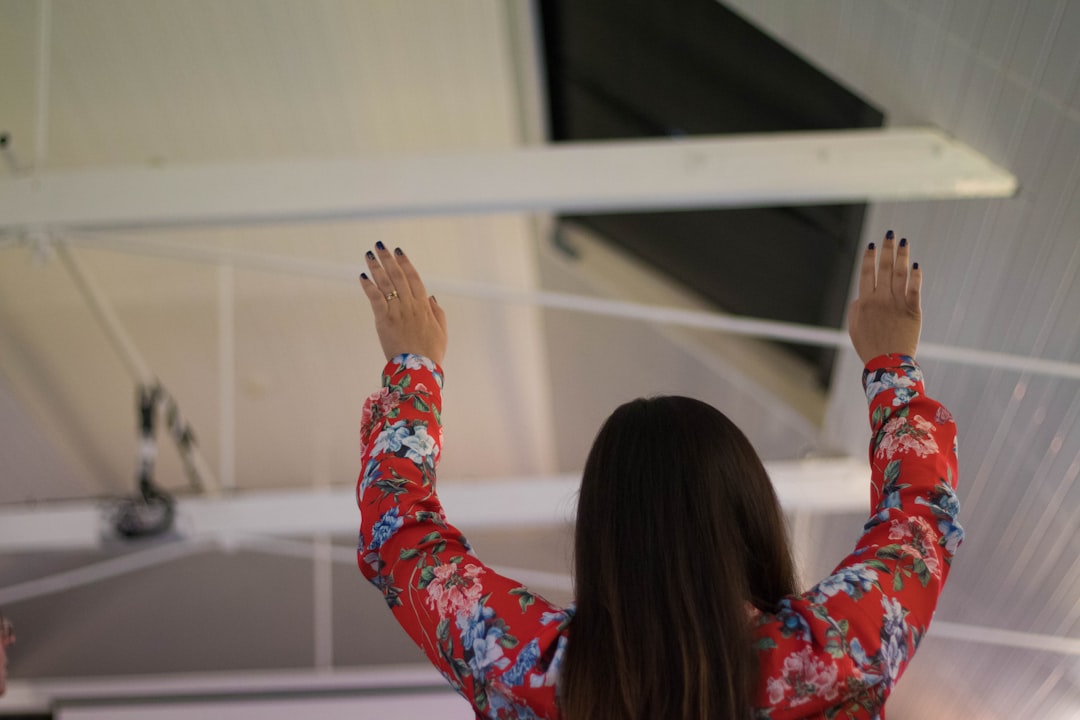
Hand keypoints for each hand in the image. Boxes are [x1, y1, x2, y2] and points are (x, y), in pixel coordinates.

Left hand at [359, 244, 446, 365]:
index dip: (406, 263)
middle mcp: (410, 305)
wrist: (419, 369)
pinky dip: (369, 287)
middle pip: (398, 276)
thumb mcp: (441, 331)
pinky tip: (362, 276)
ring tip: (369, 254)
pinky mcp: (384, 321)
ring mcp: (397, 312)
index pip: (414, 278)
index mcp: (424, 306)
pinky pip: (375, 299)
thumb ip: (437, 312)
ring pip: (386, 284)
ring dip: (376, 267)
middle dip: (388, 259)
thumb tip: (430, 297)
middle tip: (380, 245)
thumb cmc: (431, 353)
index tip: (399, 251)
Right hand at [847, 231, 921, 364]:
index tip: (871, 244)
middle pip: (884, 268)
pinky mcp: (913, 311)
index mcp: (865, 302)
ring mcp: (897, 304)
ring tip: (903, 242)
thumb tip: (861, 296)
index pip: (867, 273)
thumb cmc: (869, 347)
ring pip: (899, 274)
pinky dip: (915, 276)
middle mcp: (881, 299)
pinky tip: (916, 265)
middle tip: (890, 234)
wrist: (888, 364)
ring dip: (901, 256)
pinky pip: (914, 289)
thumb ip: (856, 308)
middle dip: (887, 249)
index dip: (869, 257)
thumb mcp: (854, 328)